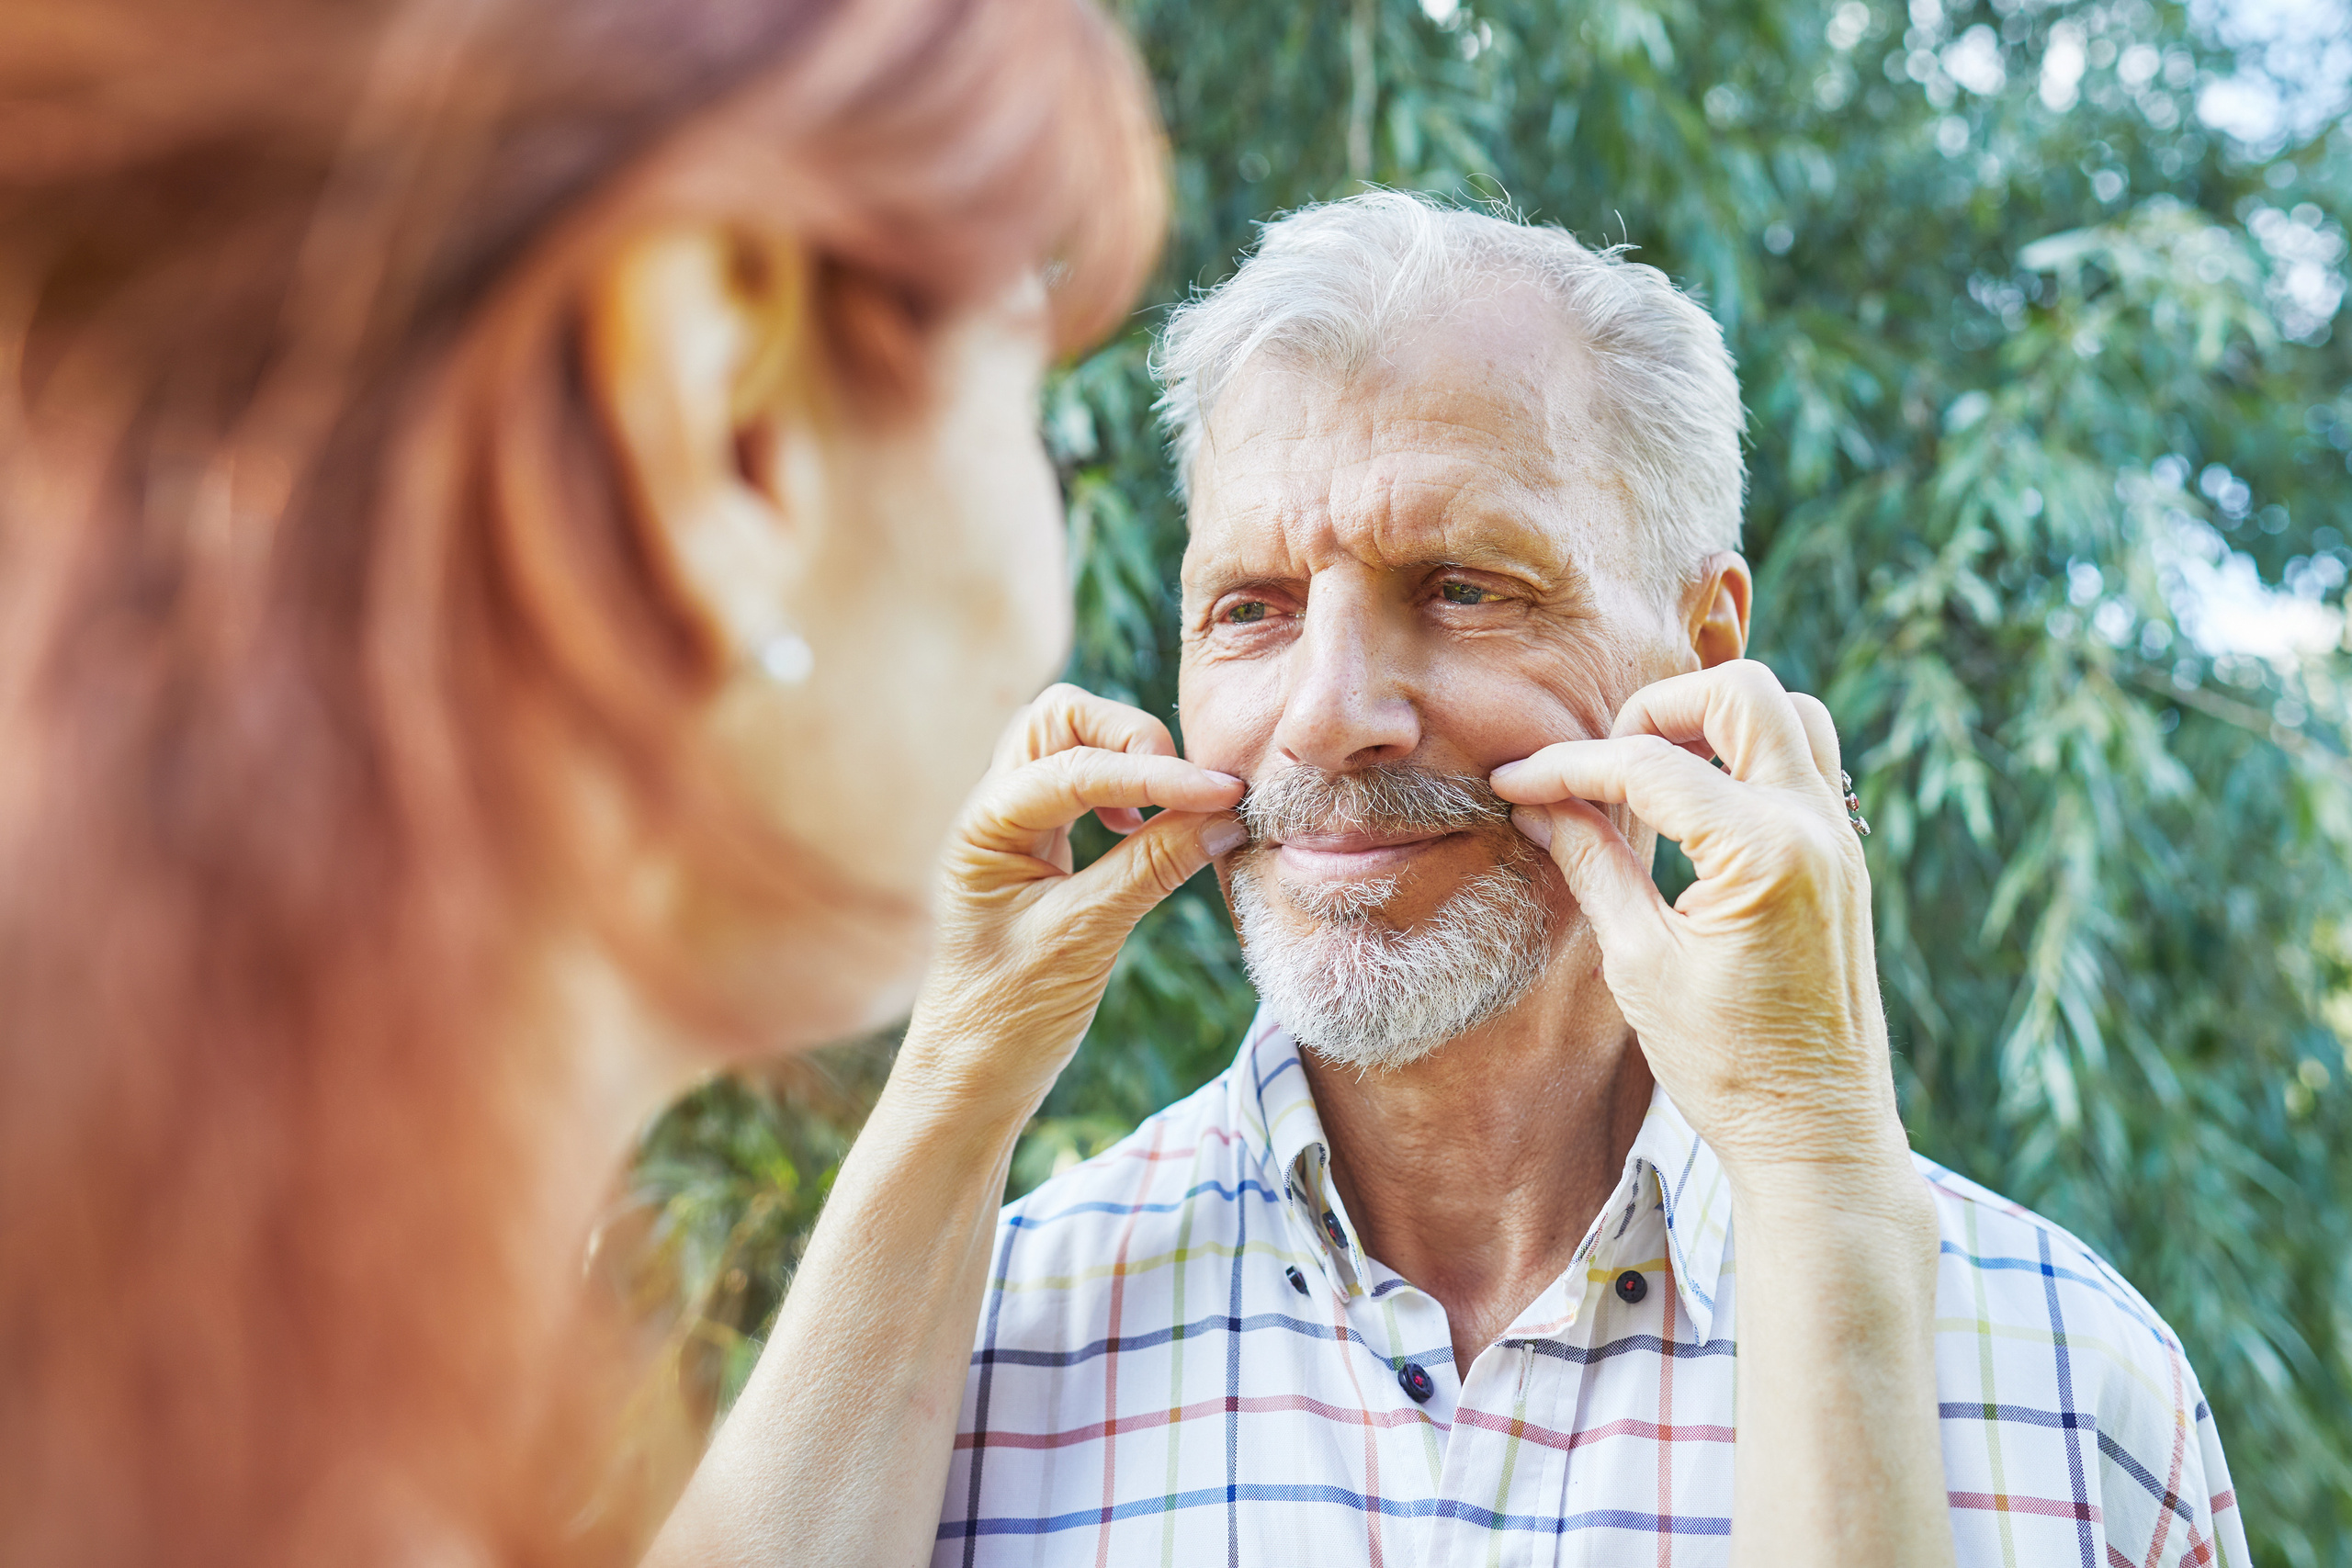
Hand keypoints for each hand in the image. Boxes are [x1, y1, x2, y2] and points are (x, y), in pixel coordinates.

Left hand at [897, 683, 1244, 1125]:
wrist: (971, 1077)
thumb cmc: (1008, 1019)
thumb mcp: (1085, 941)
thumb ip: (1152, 868)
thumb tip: (1226, 815)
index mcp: (983, 829)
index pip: (1074, 768)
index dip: (1156, 774)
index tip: (1225, 793)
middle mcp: (992, 812)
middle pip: (1060, 717)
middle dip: (1130, 734)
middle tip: (1189, 788)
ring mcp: (1014, 826)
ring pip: (1070, 741)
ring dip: (1128, 755)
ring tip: (1173, 805)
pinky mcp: (1040, 846)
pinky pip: (1083, 781)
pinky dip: (1125, 786)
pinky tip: (1145, 829)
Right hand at [1490, 660, 1903, 1185]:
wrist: (1818, 1133)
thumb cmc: (1726, 1066)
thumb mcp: (1640, 965)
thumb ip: (1593, 867)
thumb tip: (1540, 807)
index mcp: (1763, 854)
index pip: (1648, 767)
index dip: (1567, 768)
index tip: (1513, 783)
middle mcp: (1815, 829)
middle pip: (1742, 693)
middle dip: (1657, 707)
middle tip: (1602, 758)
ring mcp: (1841, 841)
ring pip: (1791, 714)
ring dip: (1715, 720)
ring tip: (1651, 768)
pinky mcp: (1846, 861)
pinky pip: (1805, 765)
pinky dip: (1747, 758)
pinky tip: (1696, 805)